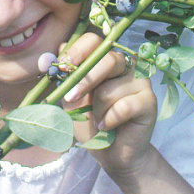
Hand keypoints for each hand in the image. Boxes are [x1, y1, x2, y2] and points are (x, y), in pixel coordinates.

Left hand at [61, 32, 157, 178]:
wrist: (111, 153)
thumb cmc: (90, 122)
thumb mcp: (69, 100)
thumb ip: (61, 78)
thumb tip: (44, 59)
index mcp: (104, 59)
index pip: (94, 40)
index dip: (78, 50)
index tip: (63, 65)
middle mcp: (125, 65)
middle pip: (107, 59)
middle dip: (84, 81)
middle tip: (70, 99)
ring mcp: (140, 81)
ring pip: (111, 88)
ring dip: (97, 109)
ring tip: (98, 120)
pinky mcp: (149, 100)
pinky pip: (124, 106)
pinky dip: (110, 119)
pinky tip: (108, 126)